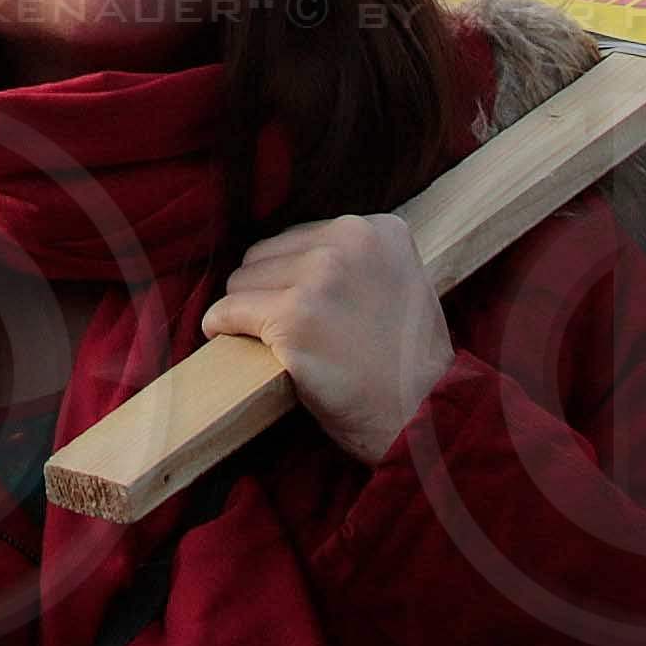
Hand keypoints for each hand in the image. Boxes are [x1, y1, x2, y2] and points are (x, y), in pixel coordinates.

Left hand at [204, 215, 452, 468]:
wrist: (424, 416)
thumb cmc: (410, 365)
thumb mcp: (401, 285)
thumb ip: (358, 262)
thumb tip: (294, 256)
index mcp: (379, 229)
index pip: (302, 237)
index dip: (295, 276)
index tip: (306, 308)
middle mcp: (350, 240)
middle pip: (266, 253)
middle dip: (267, 290)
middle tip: (286, 330)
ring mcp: (320, 277)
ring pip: (243, 280)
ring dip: (248, 312)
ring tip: (272, 341)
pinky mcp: (292, 316)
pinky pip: (229, 310)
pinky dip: (220, 326)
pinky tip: (224, 336)